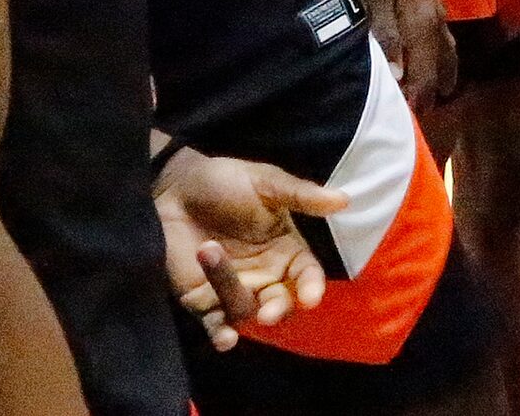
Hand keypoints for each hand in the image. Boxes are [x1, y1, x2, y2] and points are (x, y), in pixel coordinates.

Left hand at [155, 147, 344, 351]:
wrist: (174, 187)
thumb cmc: (225, 181)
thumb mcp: (266, 183)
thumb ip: (302, 195)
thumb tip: (344, 199)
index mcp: (286, 249)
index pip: (306, 274)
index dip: (311, 287)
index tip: (310, 297)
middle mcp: (264, 275)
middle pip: (281, 303)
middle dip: (278, 310)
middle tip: (268, 312)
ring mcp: (233, 290)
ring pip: (246, 310)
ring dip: (233, 293)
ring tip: (208, 251)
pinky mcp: (202, 301)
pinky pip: (216, 324)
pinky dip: (222, 335)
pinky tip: (225, 338)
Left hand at [347, 0, 456, 107]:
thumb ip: (383, 27)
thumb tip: (396, 71)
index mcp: (420, 13)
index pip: (425, 66)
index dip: (419, 93)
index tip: (413, 118)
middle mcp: (433, 9)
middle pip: (442, 56)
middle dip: (435, 84)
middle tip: (428, 110)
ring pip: (445, 41)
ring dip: (441, 66)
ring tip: (439, 88)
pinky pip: (439, 27)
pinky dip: (439, 47)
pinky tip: (429, 47)